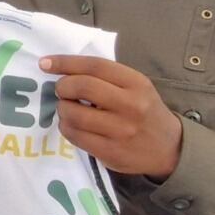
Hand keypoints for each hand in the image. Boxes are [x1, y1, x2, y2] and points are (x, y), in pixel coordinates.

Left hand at [44, 55, 182, 179]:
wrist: (169, 148)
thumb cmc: (145, 110)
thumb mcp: (135, 87)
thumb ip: (105, 78)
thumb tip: (62, 70)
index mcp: (136, 83)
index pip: (94, 66)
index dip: (65, 62)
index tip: (45, 63)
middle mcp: (130, 105)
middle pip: (82, 87)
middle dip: (63, 87)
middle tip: (62, 91)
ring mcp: (121, 131)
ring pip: (74, 114)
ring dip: (62, 109)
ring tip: (68, 109)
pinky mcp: (111, 152)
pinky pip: (75, 136)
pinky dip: (67, 128)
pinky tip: (72, 125)